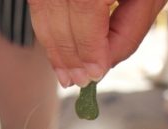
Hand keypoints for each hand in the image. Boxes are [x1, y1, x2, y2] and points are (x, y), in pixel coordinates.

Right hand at [28, 0, 166, 86]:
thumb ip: (129, 29)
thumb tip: (101, 66)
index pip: (84, 4)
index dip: (86, 45)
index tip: (92, 74)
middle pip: (54, 6)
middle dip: (66, 51)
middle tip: (76, 81)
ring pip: (41, 4)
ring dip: (53, 43)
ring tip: (65, 73)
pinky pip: (38, 0)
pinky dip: (47, 26)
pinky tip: (59, 48)